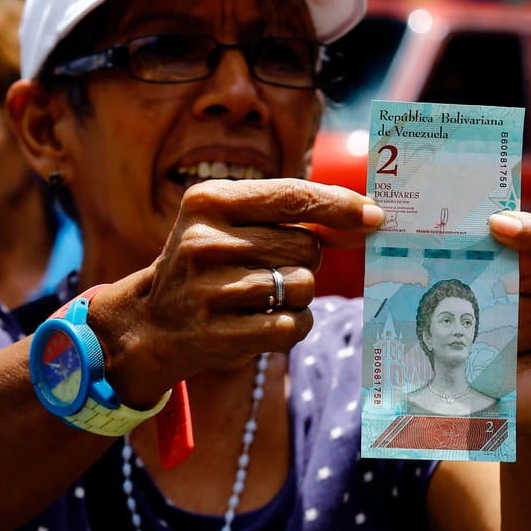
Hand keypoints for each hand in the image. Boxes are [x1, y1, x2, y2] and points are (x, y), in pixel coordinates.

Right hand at [92, 178, 381, 404]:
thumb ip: (295, 214)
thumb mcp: (233, 222)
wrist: (153, 321)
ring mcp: (210, 289)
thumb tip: (368, 218)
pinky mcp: (219, 333)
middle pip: (307, 247)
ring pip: (303, 287)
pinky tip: (265, 321)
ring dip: (298, 296)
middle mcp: (205, 241)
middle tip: (270, 269)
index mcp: (210, 201)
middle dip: (305, 261)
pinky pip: (292, 325)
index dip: (341, 206)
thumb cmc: (212, 264)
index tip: (377, 216)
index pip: (293, 197)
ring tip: (261, 297)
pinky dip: (293, 325)